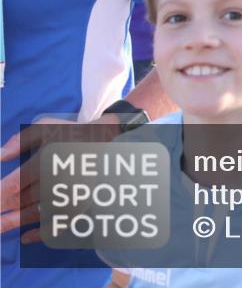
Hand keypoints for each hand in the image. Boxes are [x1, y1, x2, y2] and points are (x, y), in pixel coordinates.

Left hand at [1, 116, 120, 242]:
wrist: (108, 140)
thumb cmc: (73, 133)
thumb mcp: (46, 127)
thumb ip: (20, 140)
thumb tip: (0, 157)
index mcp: (48, 159)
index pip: (15, 183)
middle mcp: (57, 179)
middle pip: (22, 200)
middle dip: (3, 208)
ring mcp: (69, 193)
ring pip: (35, 213)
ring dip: (14, 222)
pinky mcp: (79, 203)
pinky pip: (58, 223)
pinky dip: (41, 233)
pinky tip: (26, 237)